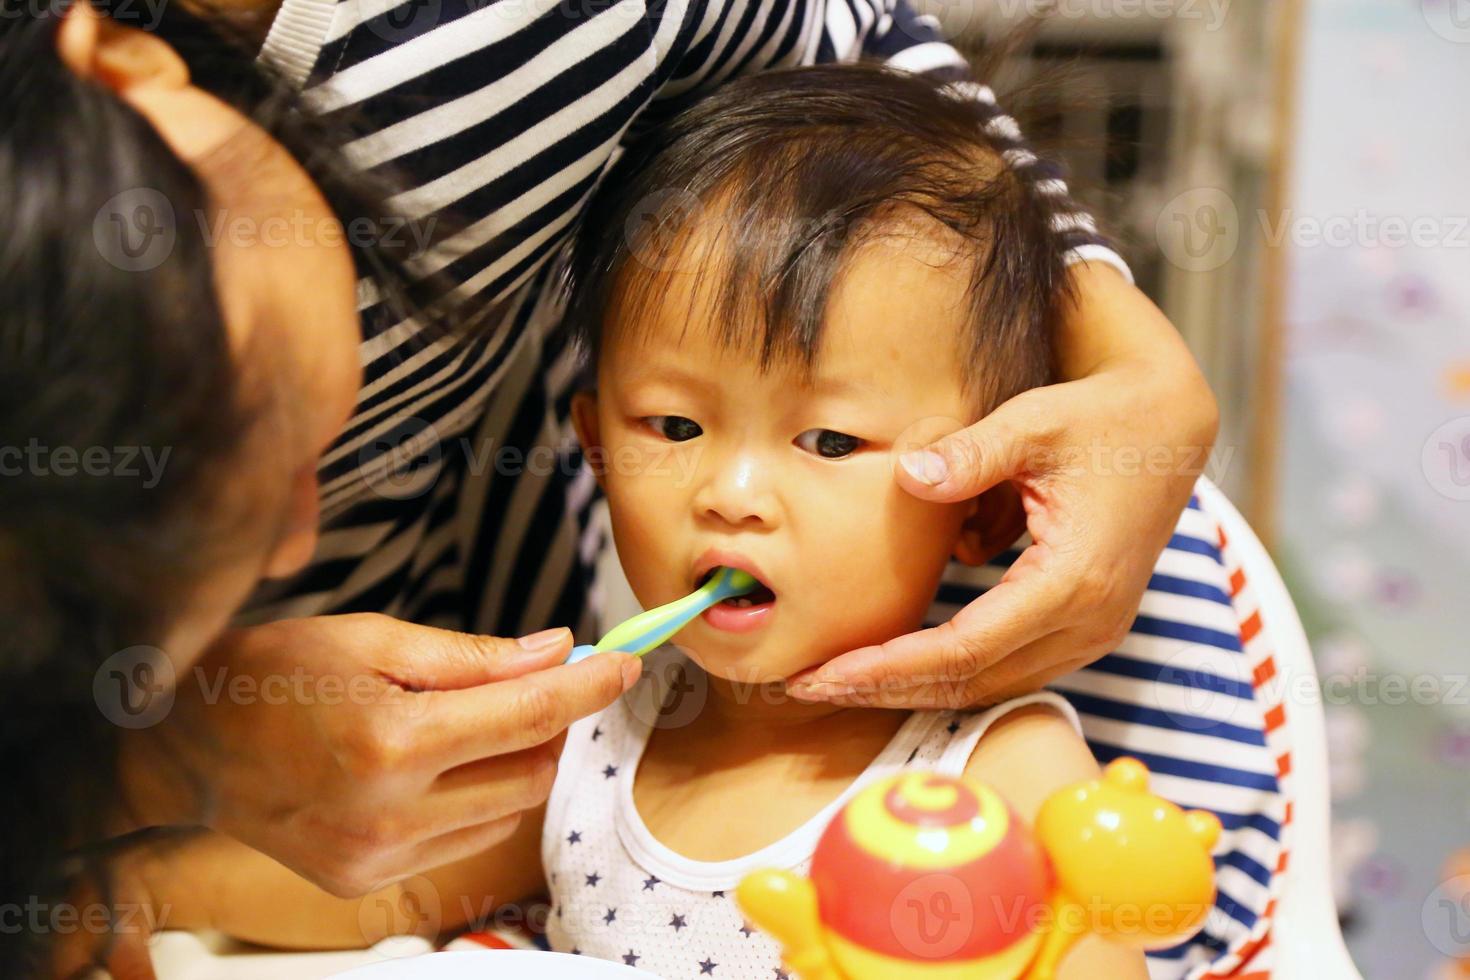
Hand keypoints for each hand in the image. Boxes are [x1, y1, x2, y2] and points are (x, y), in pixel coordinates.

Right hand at [118, 614, 638, 894]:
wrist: (187, 746)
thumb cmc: (275, 675)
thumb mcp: (373, 639)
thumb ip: (473, 656)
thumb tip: (555, 651)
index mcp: (390, 741)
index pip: (528, 716)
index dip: (588, 688)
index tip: (624, 664)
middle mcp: (389, 813)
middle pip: (532, 773)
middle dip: (551, 725)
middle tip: (532, 685)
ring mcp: (378, 858)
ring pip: (507, 812)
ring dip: (518, 764)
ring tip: (474, 722)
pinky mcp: (367, 883)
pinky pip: (464, 840)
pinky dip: (477, 799)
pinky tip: (440, 765)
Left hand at [788, 263, 1218, 707]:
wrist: (1170, 425)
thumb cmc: (1100, 417)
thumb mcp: (1034, 421)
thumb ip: (970, 452)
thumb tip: (908, 476)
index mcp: (1074, 580)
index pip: (964, 648)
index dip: (888, 667)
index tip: (822, 673)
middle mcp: (1090, 622)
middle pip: (971, 682)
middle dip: (884, 689)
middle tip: (805, 684)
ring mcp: (1094, 633)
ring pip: (989, 686)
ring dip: (912, 686)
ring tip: (835, 678)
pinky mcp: (1086, 628)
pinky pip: (1007, 668)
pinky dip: (947, 669)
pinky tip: (890, 660)